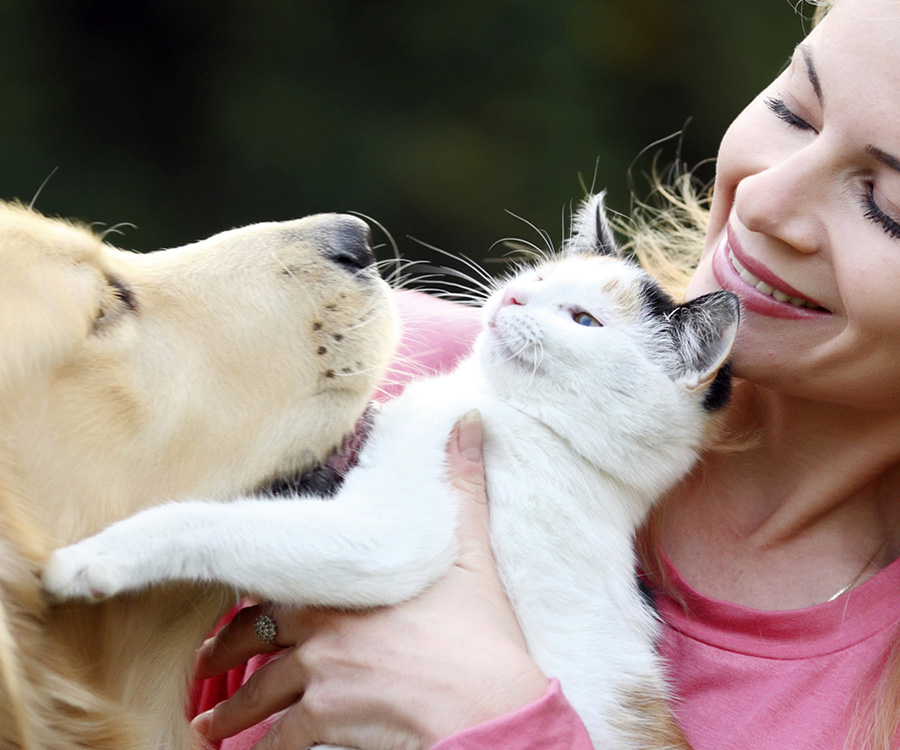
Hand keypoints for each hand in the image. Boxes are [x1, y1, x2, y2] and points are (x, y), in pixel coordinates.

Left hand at [192, 409, 547, 748]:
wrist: (486, 700)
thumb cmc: (479, 629)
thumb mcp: (470, 548)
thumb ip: (462, 483)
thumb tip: (468, 420)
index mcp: (345, 586)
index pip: (282, 587)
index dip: (253, 598)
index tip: (231, 608)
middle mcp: (323, 628)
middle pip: (256, 638)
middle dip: (226, 652)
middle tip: (204, 664)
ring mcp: (322, 674)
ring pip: (260, 692)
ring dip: (232, 710)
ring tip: (212, 726)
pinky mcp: (330, 719)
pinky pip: (283, 739)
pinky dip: (266, 748)